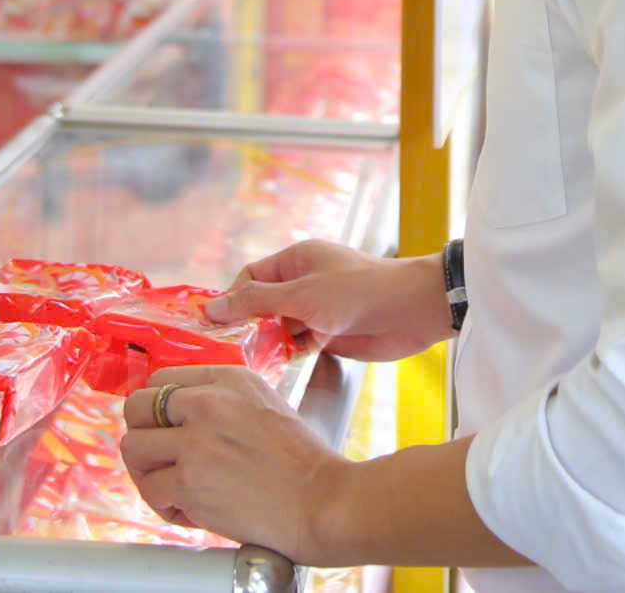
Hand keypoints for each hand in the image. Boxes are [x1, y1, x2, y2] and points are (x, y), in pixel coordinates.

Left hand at [121, 367, 348, 561]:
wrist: (322, 501)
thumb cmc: (303, 463)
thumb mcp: (265, 405)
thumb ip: (224, 401)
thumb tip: (181, 413)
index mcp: (229, 379)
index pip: (162, 380)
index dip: (156, 409)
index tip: (161, 427)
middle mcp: (208, 402)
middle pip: (136, 407)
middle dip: (142, 434)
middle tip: (157, 456)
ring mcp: (196, 441)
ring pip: (133, 447)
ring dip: (147, 470)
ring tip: (169, 484)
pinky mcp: (189, 481)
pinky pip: (150, 489)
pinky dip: (163, 505)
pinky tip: (185, 509)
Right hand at [207, 241, 449, 361]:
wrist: (412, 311)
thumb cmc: (358, 292)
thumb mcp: (301, 295)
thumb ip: (256, 302)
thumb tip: (212, 308)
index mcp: (296, 260)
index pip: (250, 277)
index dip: (232, 299)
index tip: (215, 326)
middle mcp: (304, 282)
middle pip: (263, 304)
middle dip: (249, 324)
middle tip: (230, 350)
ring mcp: (317, 309)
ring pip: (280, 327)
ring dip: (271, 342)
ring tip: (255, 360)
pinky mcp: (330, 332)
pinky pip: (300, 343)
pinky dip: (291, 352)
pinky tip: (284, 363)